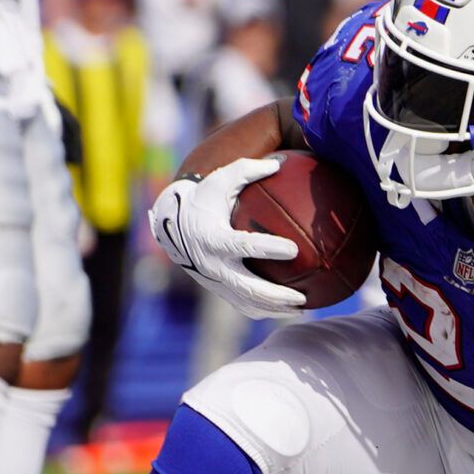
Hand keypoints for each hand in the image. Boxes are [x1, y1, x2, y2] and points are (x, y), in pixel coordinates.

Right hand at [148, 157, 305, 318]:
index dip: (268, 248)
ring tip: (302, 309)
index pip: (244, 245)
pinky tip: (286, 310)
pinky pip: (242, 305)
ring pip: (246, 301)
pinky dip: (264, 310)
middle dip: (275, 295)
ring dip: (274, 308)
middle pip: (247, 286)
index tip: (293, 250)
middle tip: (302, 297)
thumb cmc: (202, 198)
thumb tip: (279, 163)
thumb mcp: (220, 180)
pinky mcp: (216, 288)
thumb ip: (247, 170)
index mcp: (213, 237)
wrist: (171, 225)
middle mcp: (212, 263)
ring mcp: (214, 280)